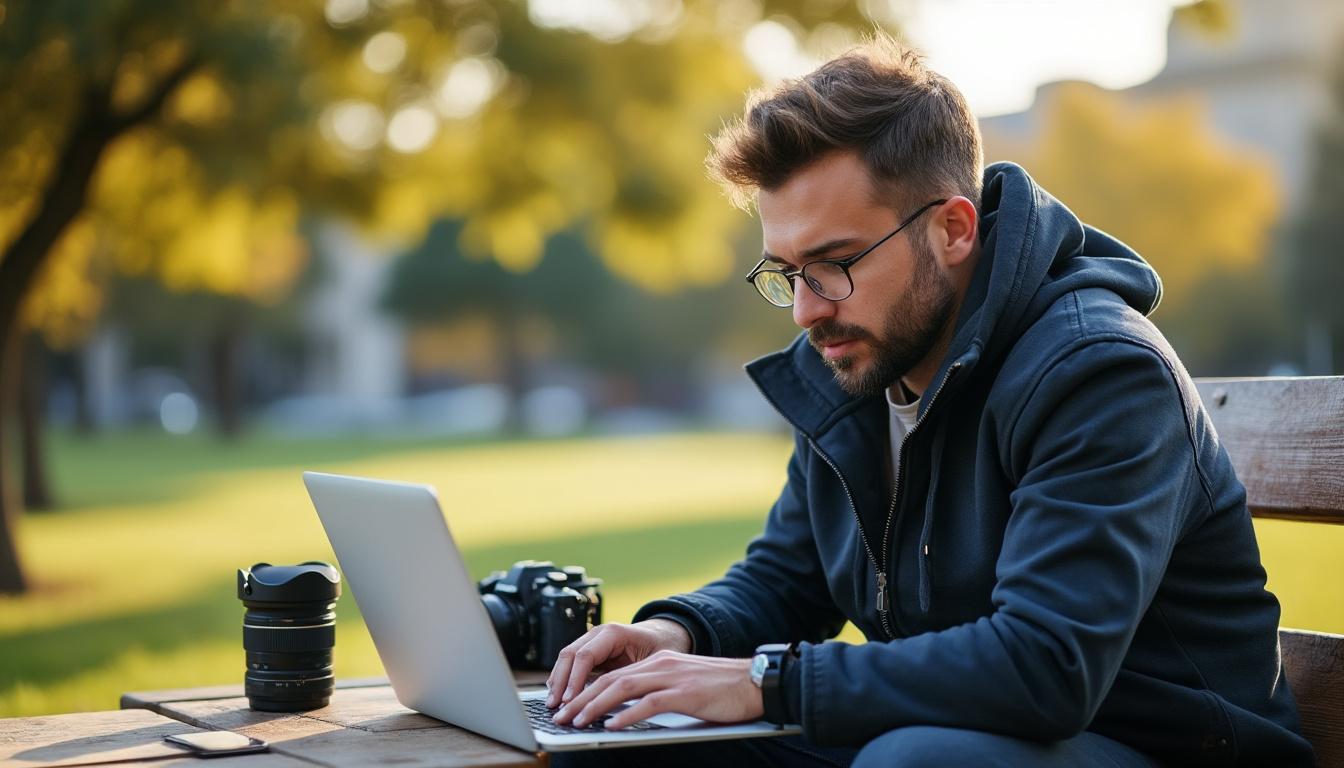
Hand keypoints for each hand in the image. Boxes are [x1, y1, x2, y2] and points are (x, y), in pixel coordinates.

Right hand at [545, 619, 690, 706]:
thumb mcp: (656, 661)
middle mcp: (598, 633)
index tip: (570, 700)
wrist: (664, 634)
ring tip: (552, 705)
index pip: (586, 655)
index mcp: (614, 633)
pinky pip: (571, 664)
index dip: (575, 679)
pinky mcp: (590, 651)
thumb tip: (620, 698)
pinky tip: (560, 697)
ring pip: (566, 659)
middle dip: (560, 682)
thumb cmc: (663, 647)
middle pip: (569, 655)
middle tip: (555, 706)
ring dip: (557, 682)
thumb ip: (637, 676)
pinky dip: (563, 680)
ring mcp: (591, 640)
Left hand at [552, 651, 762, 729]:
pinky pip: (649, 703)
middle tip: (561, 717)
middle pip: (610, 680)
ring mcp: (672, 677)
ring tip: (577, 722)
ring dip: (595, 706)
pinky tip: (611, 726)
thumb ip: (657, 694)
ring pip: (622, 688)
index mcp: (658, 662)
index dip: (586, 691)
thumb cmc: (723, 690)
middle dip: (581, 699)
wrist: (757, 682)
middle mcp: (660, 665)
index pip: (612, 675)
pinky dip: (626, 715)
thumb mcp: (683, 686)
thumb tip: (629, 714)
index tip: (568, 707)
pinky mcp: (685, 693)